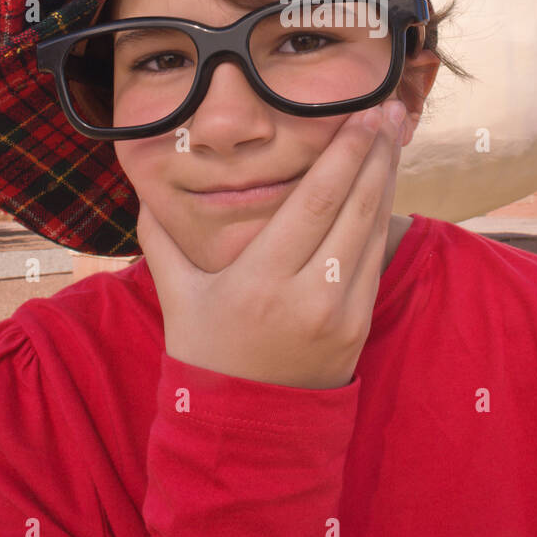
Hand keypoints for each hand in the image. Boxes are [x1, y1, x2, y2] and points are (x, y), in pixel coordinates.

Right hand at [136, 99, 407, 388]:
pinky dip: (382, 216)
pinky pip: (376, 259)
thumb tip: (143, 189)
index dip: (345, 153)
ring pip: (373, 229)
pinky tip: (384, 184)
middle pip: (353, 207)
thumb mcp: (178, 297)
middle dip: (375, 152)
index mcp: (261, 281)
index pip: (315, 202)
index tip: (363, 114)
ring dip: (386, 177)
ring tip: (393, 133)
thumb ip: (160, 240)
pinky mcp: (360, 326)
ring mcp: (341, 314)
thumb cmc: (207, 355)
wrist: (246, 430)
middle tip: (390, 106)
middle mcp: (308, 295)